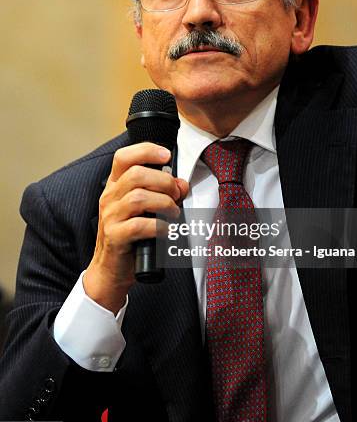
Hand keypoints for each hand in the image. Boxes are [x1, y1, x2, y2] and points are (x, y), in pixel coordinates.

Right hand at [83, 143, 188, 313]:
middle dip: (164, 181)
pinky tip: (166, 230)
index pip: (124, 157)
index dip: (146, 150)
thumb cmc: (130, 237)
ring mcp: (110, 217)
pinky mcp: (115, 236)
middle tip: (176, 195)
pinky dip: (159, 226)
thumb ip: (164, 193)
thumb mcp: (146, 211)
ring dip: (164, 203)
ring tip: (174, 213)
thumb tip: (182, 184)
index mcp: (115, 186)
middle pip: (136, 174)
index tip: (167, 155)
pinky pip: (139, 225)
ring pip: (138, 197)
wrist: (111, 271)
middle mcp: (110, 197)